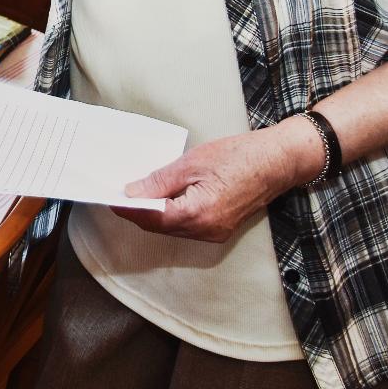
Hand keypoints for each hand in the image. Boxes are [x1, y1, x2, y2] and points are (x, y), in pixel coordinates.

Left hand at [111, 121, 321, 242]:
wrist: (278, 161)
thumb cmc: (239, 156)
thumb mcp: (192, 163)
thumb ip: (159, 181)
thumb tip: (131, 193)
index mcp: (198, 214)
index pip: (151, 218)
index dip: (128, 208)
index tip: (109, 197)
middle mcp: (206, 230)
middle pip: (160, 226)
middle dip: (138, 211)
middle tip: (119, 192)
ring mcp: (215, 232)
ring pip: (172, 228)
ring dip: (154, 213)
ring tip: (137, 192)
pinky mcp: (220, 228)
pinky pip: (187, 225)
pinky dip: (171, 213)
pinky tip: (162, 197)